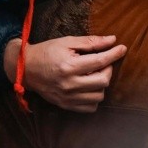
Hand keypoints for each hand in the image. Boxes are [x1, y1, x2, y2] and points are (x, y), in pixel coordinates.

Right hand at [4, 35, 126, 112]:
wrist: (26, 68)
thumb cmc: (47, 51)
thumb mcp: (67, 42)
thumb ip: (90, 42)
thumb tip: (112, 40)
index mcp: (69, 66)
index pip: (100, 61)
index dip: (114, 54)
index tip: (122, 48)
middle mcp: (69, 84)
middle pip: (103, 81)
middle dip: (108, 69)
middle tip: (104, 61)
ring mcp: (68, 97)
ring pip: (99, 96)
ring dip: (102, 84)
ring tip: (94, 74)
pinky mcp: (66, 105)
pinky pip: (90, 107)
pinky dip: (94, 97)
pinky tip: (89, 86)